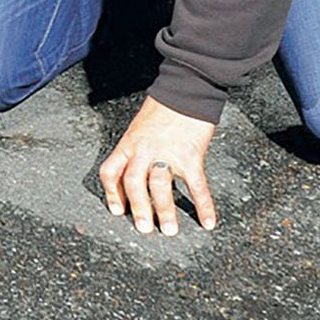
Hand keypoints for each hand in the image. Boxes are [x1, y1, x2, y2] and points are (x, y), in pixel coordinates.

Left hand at [97, 96, 217, 236]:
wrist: (186, 88)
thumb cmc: (163, 107)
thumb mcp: (139, 127)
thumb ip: (136, 150)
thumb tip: (137, 174)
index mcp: (129, 143)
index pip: (111, 171)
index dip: (112, 193)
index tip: (117, 210)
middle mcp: (144, 150)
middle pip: (134, 184)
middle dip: (139, 209)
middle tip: (144, 228)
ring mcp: (167, 153)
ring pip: (160, 188)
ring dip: (165, 212)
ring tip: (170, 231)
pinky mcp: (191, 155)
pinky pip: (196, 185)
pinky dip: (203, 205)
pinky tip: (208, 221)